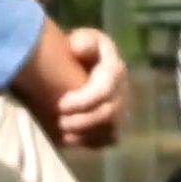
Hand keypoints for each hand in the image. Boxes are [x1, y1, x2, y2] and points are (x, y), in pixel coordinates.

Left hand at [55, 27, 126, 148]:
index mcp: (114, 69)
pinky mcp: (112, 123)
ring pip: (110, 129)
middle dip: (82, 121)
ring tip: (62, 133)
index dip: (83, 101)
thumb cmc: (75, 51)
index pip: (104, 90)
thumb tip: (79, 48)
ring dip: (86, 134)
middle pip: (108, 113)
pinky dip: (89, 142)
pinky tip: (69, 140)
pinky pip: (107, 138)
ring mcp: (119, 107)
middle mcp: (121, 90)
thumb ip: (82, 41)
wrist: (75, 64)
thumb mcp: (80, 39)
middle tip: (59, 122)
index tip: (60, 105)